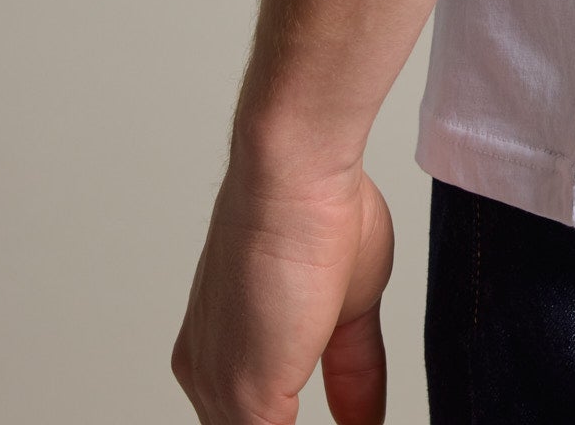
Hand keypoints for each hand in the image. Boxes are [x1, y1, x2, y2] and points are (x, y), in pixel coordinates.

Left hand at [173, 155, 394, 424]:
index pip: (248, 419)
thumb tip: (367, 420)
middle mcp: (207, 374)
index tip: (348, 420)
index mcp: (217, 351)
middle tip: (356, 420)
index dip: (289, 417)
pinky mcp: (244, 403)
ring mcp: (220, 393)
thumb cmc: (317, 211)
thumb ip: (353, 372)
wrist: (295, 175)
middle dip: (291, 422)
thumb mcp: (349, 307)